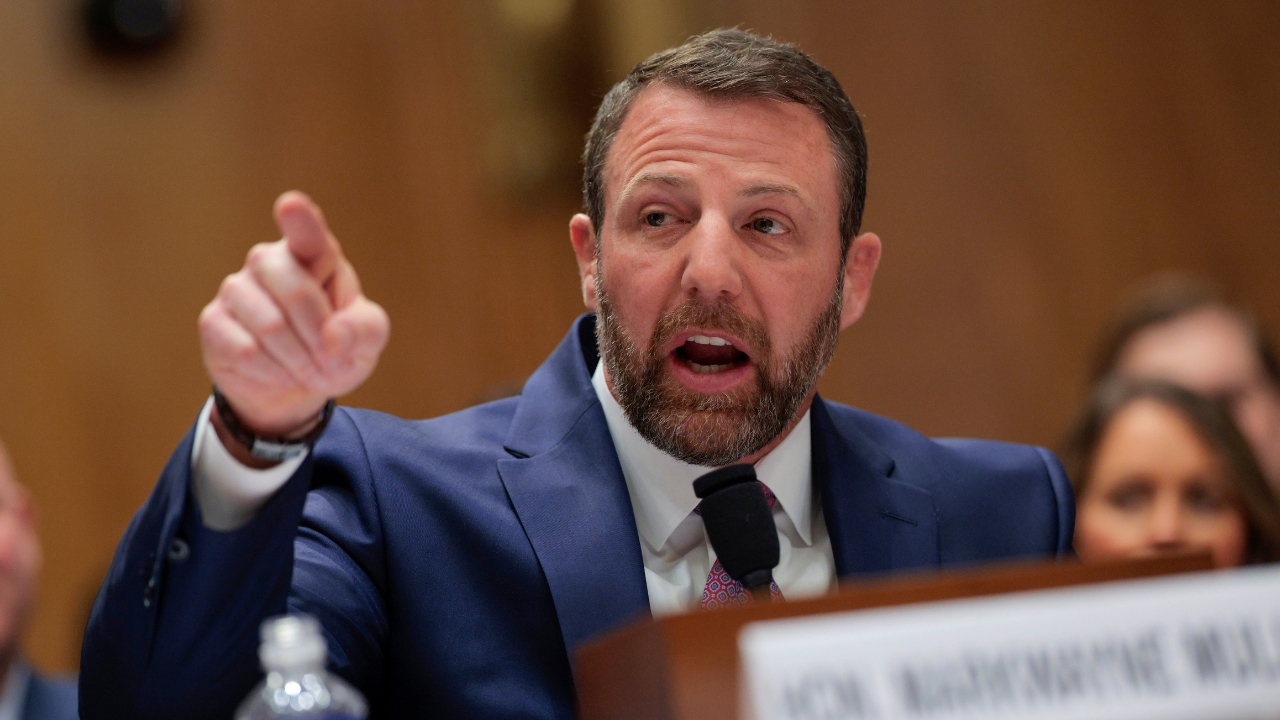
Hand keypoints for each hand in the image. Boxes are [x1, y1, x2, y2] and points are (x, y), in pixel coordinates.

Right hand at [199, 191, 389, 441]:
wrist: (296, 385)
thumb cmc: (335, 348)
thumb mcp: (365, 341)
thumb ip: (365, 330)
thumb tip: (334, 337)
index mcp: (314, 254)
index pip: (306, 232)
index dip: (299, 218)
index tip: (291, 205)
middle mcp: (269, 261)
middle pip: (295, 291)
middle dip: (319, 337)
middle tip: (331, 363)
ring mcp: (236, 288)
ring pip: (270, 326)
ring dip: (299, 360)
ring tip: (308, 370)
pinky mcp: (213, 320)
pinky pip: (245, 350)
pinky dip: (273, 372)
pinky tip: (279, 372)